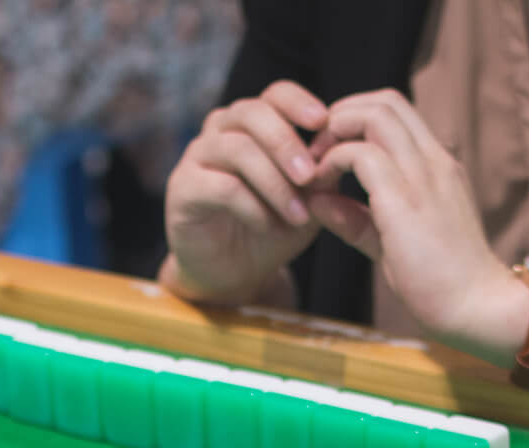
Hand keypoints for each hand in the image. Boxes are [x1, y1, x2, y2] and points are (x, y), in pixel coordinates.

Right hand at [161, 80, 329, 305]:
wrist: (233, 273)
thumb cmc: (272, 229)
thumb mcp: (308, 202)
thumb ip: (324, 177)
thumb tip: (345, 154)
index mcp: (253, 123)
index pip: (275, 94)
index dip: (298, 103)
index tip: (323, 122)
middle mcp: (222, 131)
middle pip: (252, 113)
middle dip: (285, 143)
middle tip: (310, 176)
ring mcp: (198, 156)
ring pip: (237, 148)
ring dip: (273, 181)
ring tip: (298, 214)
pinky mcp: (183, 188)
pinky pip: (221, 186)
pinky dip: (252, 206)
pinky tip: (268, 226)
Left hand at [307, 89, 525, 356]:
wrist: (478, 309)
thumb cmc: (442, 285)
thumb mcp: (391, 244)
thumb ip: (357, 220)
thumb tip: (318, 202)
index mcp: (436, 168)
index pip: (395, 113)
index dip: (354, 121)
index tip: (329, 155)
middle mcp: (434, 162)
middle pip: (383, 101)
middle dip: (340, 116)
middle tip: (315, 155)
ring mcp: (424, 176)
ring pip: (374, 115)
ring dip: (334, 134)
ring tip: (315, 170)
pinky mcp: (406, 200)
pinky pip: (361, 156)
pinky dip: (332, 164)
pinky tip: (319, 193)